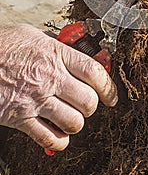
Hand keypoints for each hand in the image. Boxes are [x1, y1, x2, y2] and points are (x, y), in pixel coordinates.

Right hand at [0, 24, 117, 150]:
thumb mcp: (33, 34)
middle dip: (92, 105)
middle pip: (88, 101)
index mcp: (55, 54)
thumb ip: (57, 42)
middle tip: (86, 103)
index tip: (110, 94)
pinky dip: (59, 140)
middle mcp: (49, 78)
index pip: (94, 72)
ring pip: (74, 122)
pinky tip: (57, 132)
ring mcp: (34, 99)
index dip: (108, 85)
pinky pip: (49, 138)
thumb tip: (77, 48)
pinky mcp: (19, 118)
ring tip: (71, 115)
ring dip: (76, 122)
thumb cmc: (3, 45)